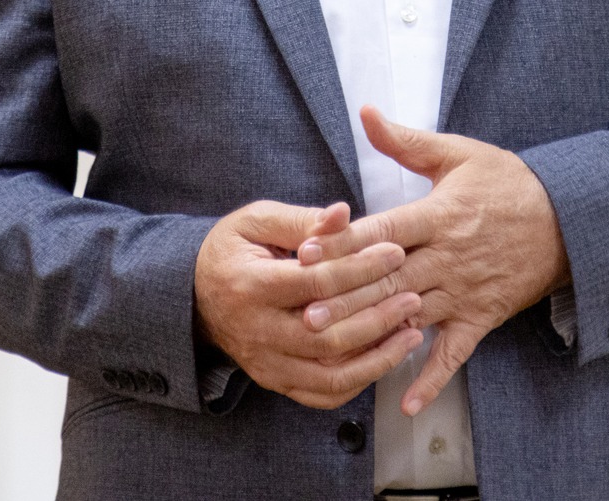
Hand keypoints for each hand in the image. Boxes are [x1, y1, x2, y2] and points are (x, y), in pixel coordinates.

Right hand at [193, 199, 425, 409]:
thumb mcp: (255, 222)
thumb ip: (301, 220)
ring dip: (378, 357)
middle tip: (413, 295)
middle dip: (377, 316)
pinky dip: (359, 381)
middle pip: (327, 335)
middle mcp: (258, 332)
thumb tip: (342, 213)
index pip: (316, 282)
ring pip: (330, 374)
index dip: (360, 268)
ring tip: (412, 333)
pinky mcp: (276, 382)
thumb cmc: (232, 252)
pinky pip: (323, 394)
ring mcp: (266, 364)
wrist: (195, 297)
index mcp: (251, 285)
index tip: (394, 253)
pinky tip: (385, 358)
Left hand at [298, 107, 569, 416]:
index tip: (307, 252)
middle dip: (346, 296)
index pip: (383, 230)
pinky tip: (406, 402)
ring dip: (372, 332)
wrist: (569, 218)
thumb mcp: (459, 154)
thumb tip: (366, 113)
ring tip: (333, 347)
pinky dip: (432, 379)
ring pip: (411, 314)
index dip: (344, 241)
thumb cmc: (509, 183)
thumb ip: (407, 141)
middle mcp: (448, 256)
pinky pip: (455, 353)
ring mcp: (465, 291)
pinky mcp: (482, 317)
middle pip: (389, 278)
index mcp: (439, 215)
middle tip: (305, 313)